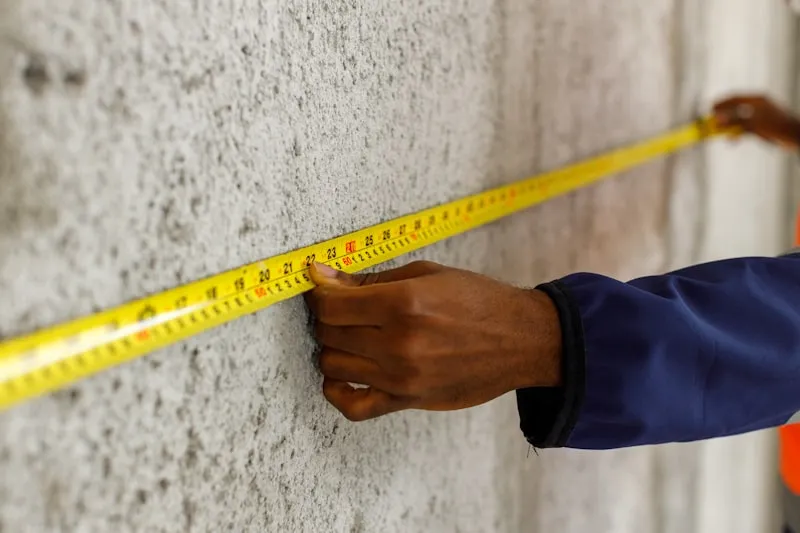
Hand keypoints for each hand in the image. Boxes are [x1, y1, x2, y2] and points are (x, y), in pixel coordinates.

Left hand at [305, 261, 561, 420]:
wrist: (521, 340)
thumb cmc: (478, 301)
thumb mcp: (426, 274)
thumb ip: (371, 279)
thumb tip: (323, 276)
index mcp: (403, 303)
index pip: (331, 304)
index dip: (318, 291)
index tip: (321, 284)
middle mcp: (399, 343)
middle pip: (329, 333)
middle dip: (327, 316)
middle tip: (342, 306)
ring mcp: (402, 377)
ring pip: (332, 365)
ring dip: (333, 347)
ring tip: (350, 335)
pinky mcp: (408, 400)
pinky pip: (354, 407)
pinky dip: (338, 392)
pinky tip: (342, 375)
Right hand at [712, 94, 799, 149]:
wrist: (794, 136)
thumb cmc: (777, 126)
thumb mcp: (753, 123)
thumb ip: (735, 122)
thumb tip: (718, 121)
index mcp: (757, 100)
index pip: (735, 98)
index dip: (722, 103)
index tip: (710, 109)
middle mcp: (758, 106)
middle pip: (736, 109)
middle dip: (723, 116)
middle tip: (712, 122)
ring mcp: (760, 116)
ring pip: (740, 120)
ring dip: (729, 126)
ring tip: (721, 133)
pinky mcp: (762, 127)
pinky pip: (745, 128)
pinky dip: (737, 133)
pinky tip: (733, 139)